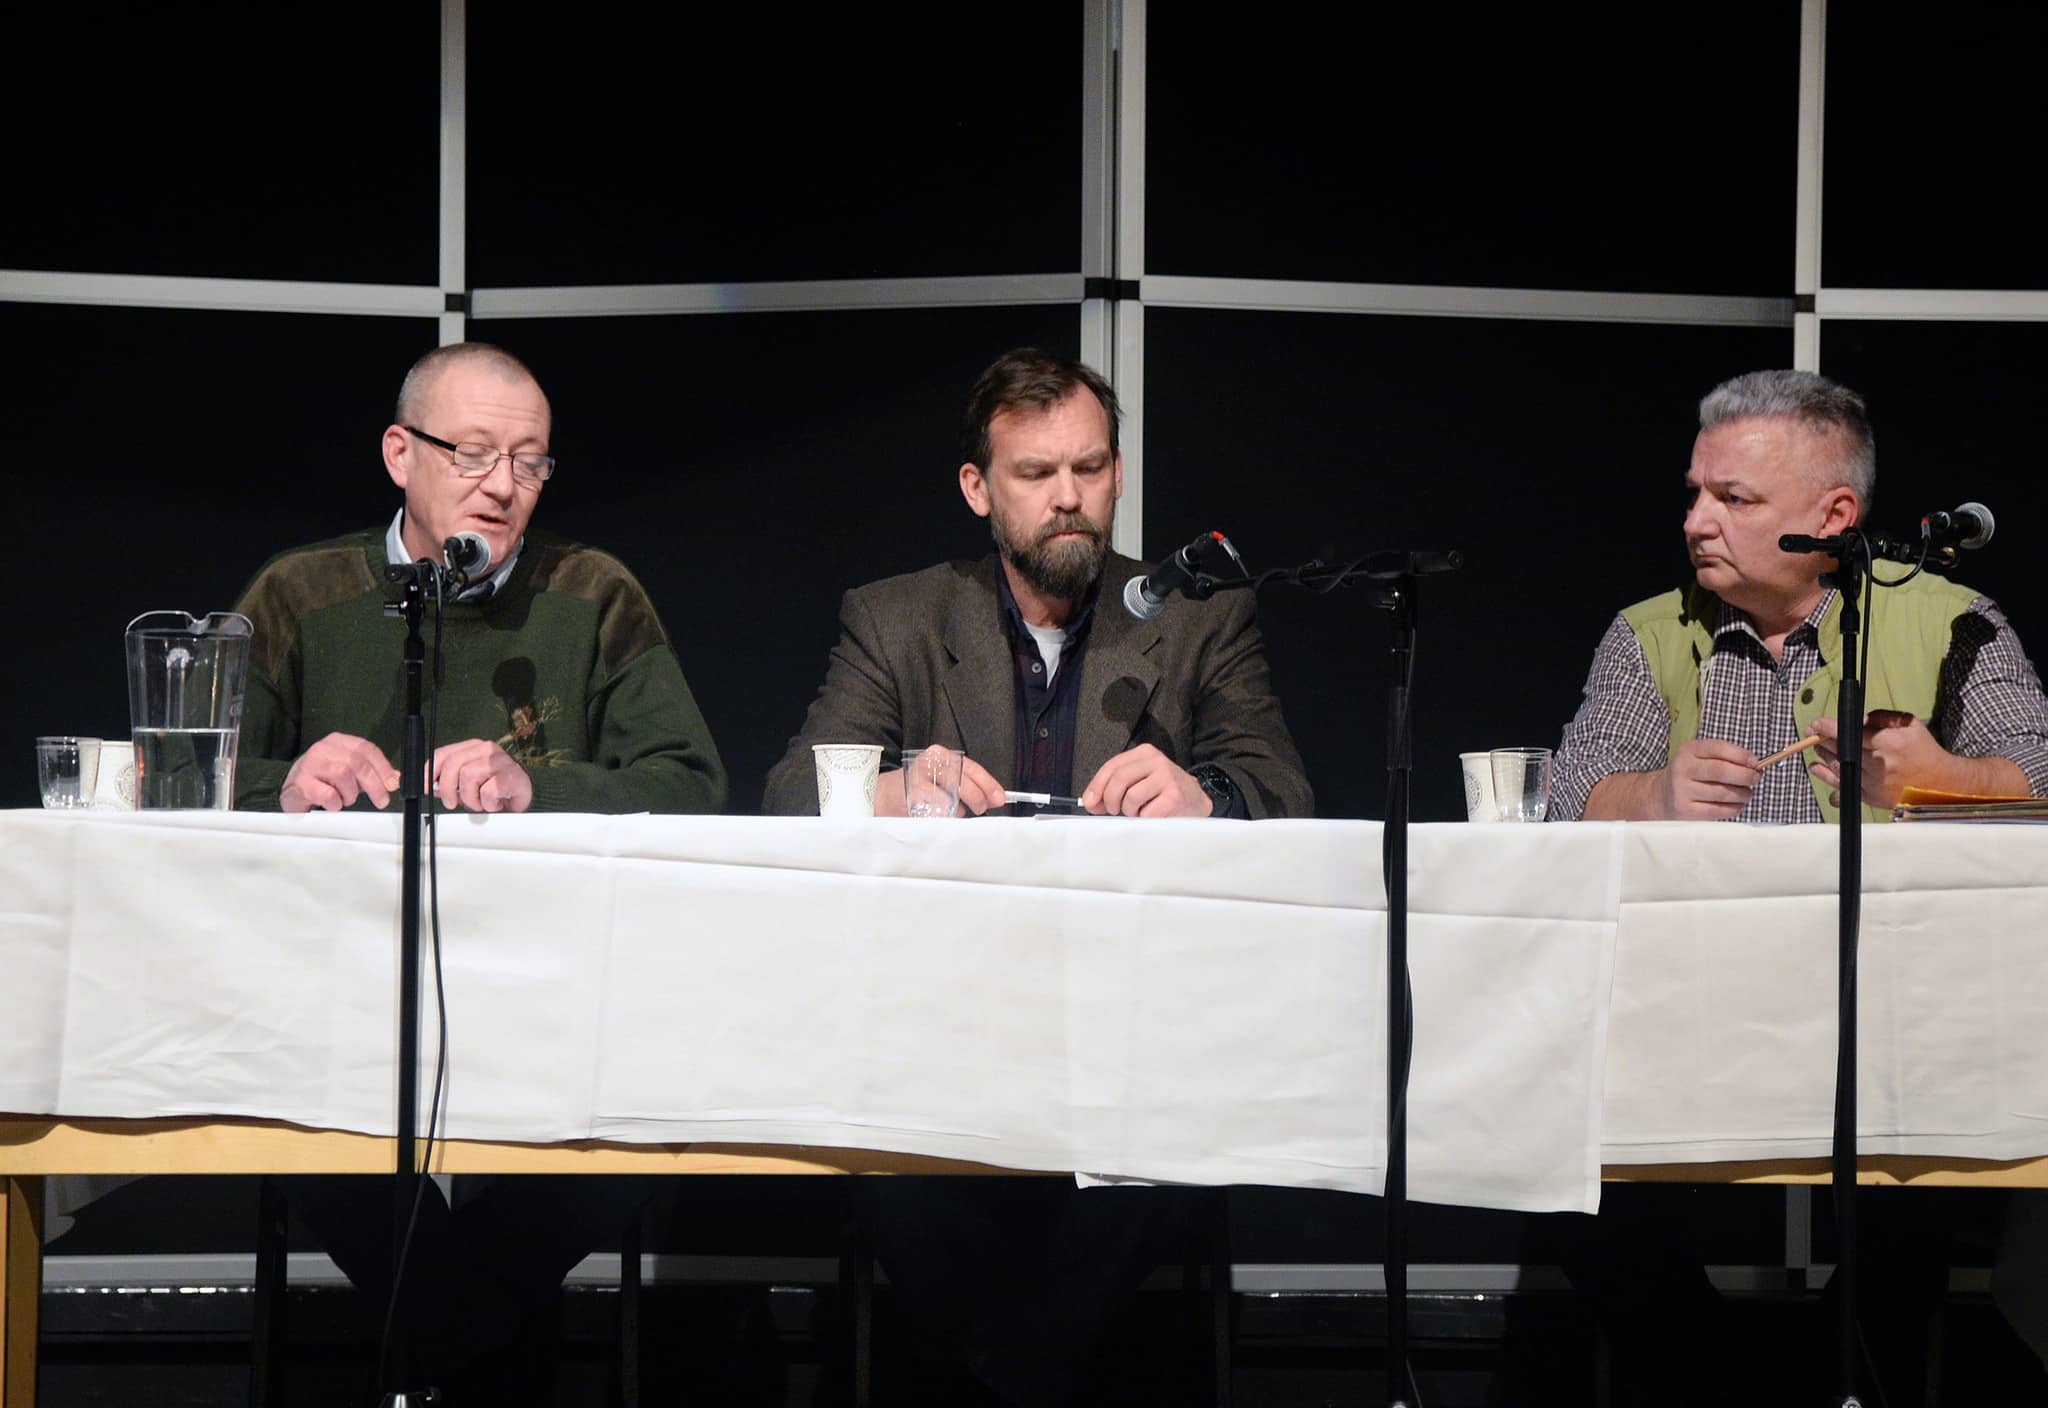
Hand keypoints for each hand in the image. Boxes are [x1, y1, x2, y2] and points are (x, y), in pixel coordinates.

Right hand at [280, 733, 400, 812]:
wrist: (291, 789)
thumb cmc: (323, 779)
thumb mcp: (349, 771)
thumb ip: (371, 773)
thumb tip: (395, 779)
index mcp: (338, 742)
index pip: (366, 748)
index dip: (383, 766)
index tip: (393, 783)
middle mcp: (323, 749)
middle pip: (356, 762)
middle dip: (374, 784)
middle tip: (381, 800)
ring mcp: (310, 764)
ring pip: (342, 774)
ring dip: (351, 793)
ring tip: (347, 799)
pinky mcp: (301, 783)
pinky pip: (327, 793)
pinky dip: (336, 803)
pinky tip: (334, 804)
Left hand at [430, 738, 534, 812]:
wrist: (519, 801)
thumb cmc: (492, 791)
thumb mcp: (464, 785)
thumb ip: (446, 781)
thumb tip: (427, 785)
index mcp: (473, 747)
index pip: (444, 753)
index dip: (430, 772)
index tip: (425, 787)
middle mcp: (487, 749)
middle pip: (454, 764)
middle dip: (448, 788)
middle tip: (452, 803)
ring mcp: (502, 760)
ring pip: (469, 776)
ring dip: (471, 799)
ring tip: (479, 803)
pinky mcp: (513, 776)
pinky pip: (488, 791)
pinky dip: (487, 804)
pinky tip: (494, 804)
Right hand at [870, 755, 1005, 816]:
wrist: (882, 795)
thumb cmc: (917, 788)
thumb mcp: (943, 779)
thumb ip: (967, 785)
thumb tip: (993, 798)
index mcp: (940, 755)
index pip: (970, 768)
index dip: (987, 784)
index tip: (999, 797)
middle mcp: (929, 764)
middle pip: (963, 784)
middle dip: (976, 799)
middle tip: (979, 808)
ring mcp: (918, 780)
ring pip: (951, 801)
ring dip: (954, 811)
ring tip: (945, 809)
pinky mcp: (911, 798)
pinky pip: (936, 813)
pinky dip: (940, 818)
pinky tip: (932, 814)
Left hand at [1081, 744, 1210, 817]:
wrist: (1197, 798)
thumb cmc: (1163, 791)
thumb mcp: (1140, 779)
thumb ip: (1114, 786)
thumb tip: (1091, 802)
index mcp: (1145, 753)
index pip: (1112, 766)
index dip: (1096, 786)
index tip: (1090, 802)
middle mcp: (1156, 761)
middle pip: (1119, 780)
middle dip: (1110, 800)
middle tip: (1113, 810)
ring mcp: (1167, 778)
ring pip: (1131, 797)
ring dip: (1129, 811)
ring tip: (1138, 811)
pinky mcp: (1174, 797)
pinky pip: (1146, 813)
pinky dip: (1144, 819)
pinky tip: (1152, 815)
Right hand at [1659, 738, 1760, 819]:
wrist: (1661, 796)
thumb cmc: (1691, 775)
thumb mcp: (1701, 758)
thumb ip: (1725, 758)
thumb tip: (1754, 766)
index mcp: (1688, 751)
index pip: (1718, 748)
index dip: (1741, 755)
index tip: (1755, 763)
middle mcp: (1682, 769)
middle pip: (1721, 771)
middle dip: (1745, 775)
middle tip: (1756, 778)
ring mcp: (1682, 790)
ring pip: (1722, 792)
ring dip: (1742, 794)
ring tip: (1746, 793)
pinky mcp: (1686, 810)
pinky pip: (1718, 810)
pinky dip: (1734, 808)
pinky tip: (1737, 804)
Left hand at [1810, 711, 1931, 809]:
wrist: (1940, 784)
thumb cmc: (1924, 751)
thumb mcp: (1910, 725)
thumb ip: (1882, 717)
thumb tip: (1858, 717)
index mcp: (1888, 743)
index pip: (1849, 732)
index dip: (1828, 727)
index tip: (1817, 723)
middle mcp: (1878, 763)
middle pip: (1840, 749)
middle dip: (1821, 739)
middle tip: (1812, 732)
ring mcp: (1873, 782)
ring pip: (1838, 766)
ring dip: (1823, 755)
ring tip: (1817, 746)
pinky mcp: (1870, 797)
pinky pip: (1842, 784)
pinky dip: (1826, 775)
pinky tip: (1816, 767)